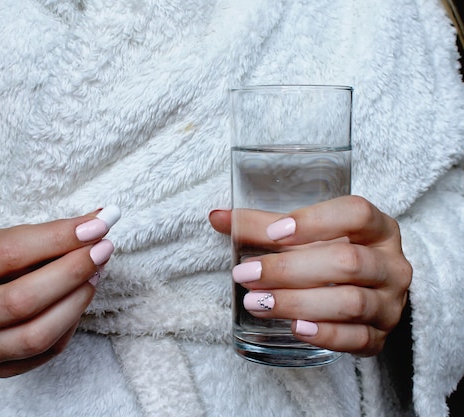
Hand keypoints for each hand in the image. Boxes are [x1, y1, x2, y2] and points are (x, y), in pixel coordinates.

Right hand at [0, 206, 120, 376]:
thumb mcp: (6, 239)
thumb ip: (49, 234)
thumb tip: (101, 221)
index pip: (8, 254)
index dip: (57, 238)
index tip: (96, 226)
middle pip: (21, 300)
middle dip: (71, 272)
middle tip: (102, 250)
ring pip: (36, 334)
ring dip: (77, 300)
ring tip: (96, 273)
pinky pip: (46, 352)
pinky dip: (70, 323)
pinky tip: (79, 297)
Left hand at [209, 196, 411, 355]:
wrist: (364, 293)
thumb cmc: (328, 255)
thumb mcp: (303, 236)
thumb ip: (263, 226)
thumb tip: (218, 216)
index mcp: (378, 228)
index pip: (356, 214)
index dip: (315, 222)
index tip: (274, 233)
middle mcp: (392, 263)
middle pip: (348, 261)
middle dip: (289, 269)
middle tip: (246, 274)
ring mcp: (390, 303)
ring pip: (350, 302)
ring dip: (297, 303)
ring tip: (256, 302)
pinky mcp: (381, 337)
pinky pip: (357, 339)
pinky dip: (325, 334)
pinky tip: (295, 329)